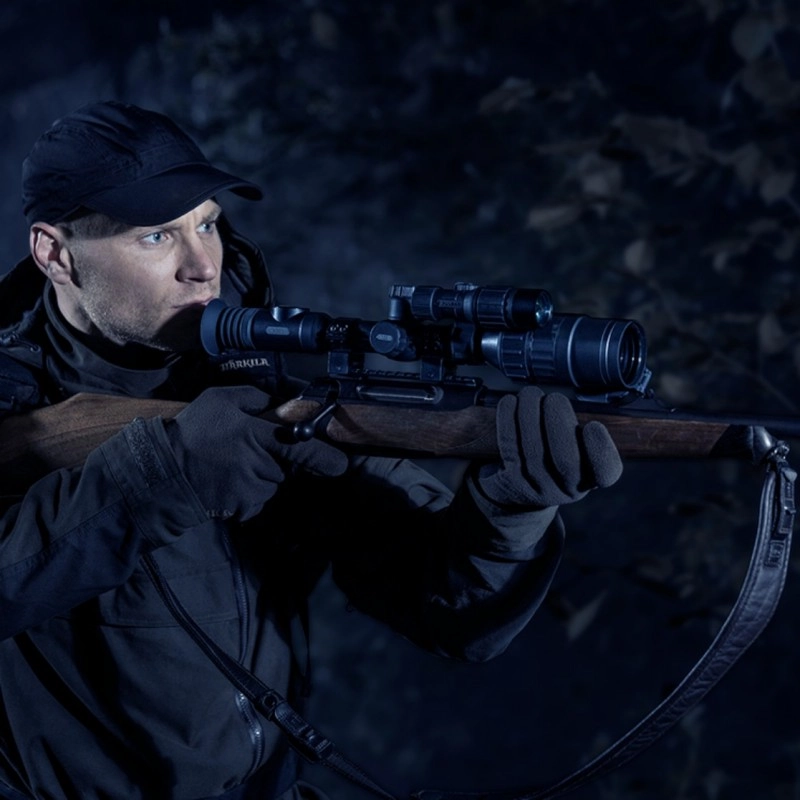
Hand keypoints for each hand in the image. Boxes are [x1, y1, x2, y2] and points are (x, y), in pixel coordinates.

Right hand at [164, 386, 347, 519]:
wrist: (161, 472)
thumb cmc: (191, 432)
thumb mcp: (219, 400)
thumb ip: (253, 398)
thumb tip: (278, 404)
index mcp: (253, 434)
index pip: (296, 445)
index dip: (321, 456)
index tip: (340, 465)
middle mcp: (255, 463)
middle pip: (284, 466)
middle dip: (273, 460)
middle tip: (245, 451)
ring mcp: (249, 489)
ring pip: (271, 483)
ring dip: (260, 476)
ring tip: (230, 467)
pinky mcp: (243, 507)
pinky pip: (258, 500)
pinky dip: (249, 494)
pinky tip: (227, 483)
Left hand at [475, 386, 621, 509]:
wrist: (520, 490)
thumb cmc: (555, 458)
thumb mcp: (578, 451)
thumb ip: (581, 432)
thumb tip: (568, 403)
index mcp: (591, 478)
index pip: (606, 472)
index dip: (600, 449)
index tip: (593, 425)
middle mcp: (567, 490)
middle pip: (565, 461)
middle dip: (558, 423)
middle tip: (555, 399)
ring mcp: (537, 489)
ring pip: (533, 451)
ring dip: (530, 415)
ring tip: (531, 394)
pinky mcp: (511, 481)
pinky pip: (509, 447)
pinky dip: (508, 420)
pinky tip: (510, 401)